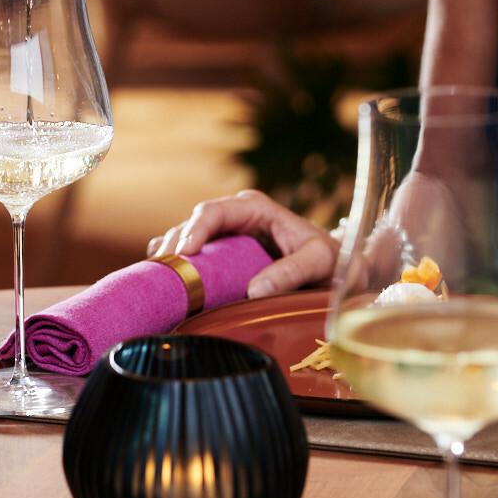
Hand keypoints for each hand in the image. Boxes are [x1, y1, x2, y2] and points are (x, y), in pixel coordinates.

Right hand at [147, 189, 336, 297]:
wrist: (337, 267)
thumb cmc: (330, 260)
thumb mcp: (319, 262)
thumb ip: (292, 272)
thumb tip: (253, 290)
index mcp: (254, 207)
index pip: (213, 211)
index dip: (194, 230)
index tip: (184, 253)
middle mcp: (235, 215)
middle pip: (192, 225)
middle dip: (176, 247)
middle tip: (167, 274)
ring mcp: (225, 234)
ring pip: (185, 238)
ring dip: (171, 257)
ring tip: (161, 279)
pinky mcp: (220, 252)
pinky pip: (189, 254)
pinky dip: (175, 265)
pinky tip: (165, 280)